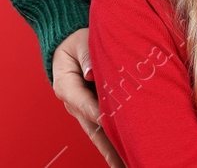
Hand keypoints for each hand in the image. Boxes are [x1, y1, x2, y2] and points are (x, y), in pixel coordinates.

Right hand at [53, 28, 125, 167]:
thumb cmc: (75, 42)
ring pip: (100, 136)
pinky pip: (105, 132)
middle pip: (94, 129)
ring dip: (114, 152)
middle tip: (126, 162)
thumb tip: (92, 72)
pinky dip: (116, 146)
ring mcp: (84, 112)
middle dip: (110, 147)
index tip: (115, 126)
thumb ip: (86, 54)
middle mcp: (75, 104)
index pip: (85, 104)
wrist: (69, 45)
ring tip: (129, 166)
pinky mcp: (94, 113)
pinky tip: (126, 159)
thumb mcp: (79, 42)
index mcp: (67, 87)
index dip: (100, 114)